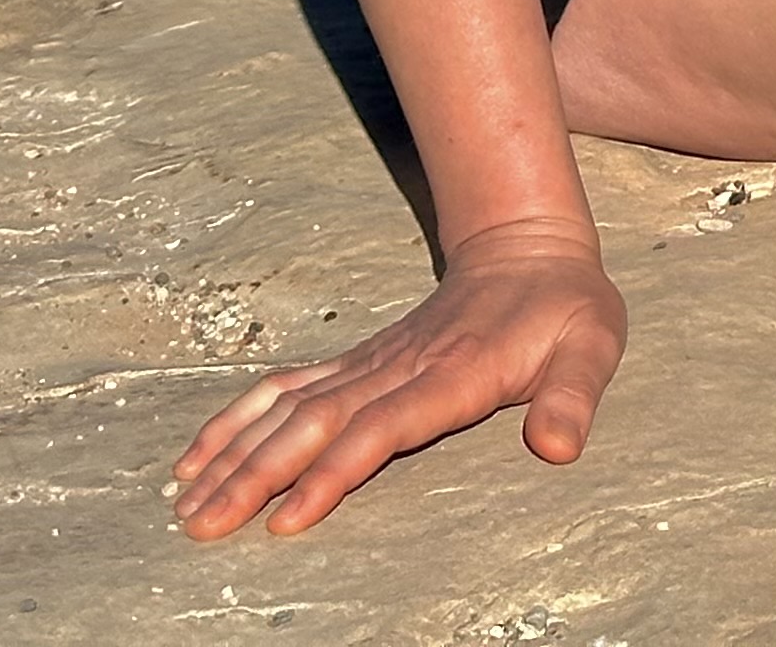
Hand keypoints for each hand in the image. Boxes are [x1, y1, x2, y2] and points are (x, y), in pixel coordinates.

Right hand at [168, 215, 622, 539]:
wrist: (530, 247)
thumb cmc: (565, 308)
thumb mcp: (593, 345)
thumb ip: (574, 397)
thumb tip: (557, 448)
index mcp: (454, 374)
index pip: (383, 429)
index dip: (334, 473)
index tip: (286, 520)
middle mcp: (398, 368)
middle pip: (315, 426)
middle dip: (255, 478)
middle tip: (201, 528)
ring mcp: (370, 363)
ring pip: (288, 410)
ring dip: (234, 454)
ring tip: (182, 504)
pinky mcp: (355, 363)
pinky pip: (286, 390)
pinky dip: (237, 421)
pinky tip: (196, 457)